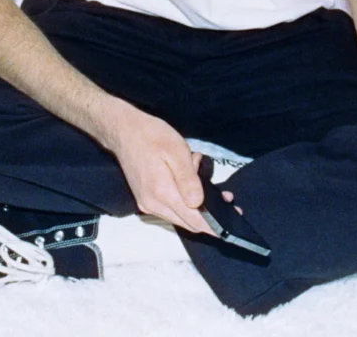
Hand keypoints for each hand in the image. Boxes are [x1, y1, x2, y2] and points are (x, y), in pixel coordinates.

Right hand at [104, 101, 216, 234]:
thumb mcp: (176, 151)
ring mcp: (147, 204)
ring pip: (180, 215)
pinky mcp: (145, 200)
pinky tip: (187, 177)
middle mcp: (153, 206)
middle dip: (209, 214)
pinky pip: (171, 208)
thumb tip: (199, 204)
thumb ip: (188, 179)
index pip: (193, 220)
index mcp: (162, 194)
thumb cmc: (152, 136)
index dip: (214, 225)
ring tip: (200, 171)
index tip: (232, 222)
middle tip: (226, 195)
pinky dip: (184, 199)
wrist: (124, 131)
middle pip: (187, 222)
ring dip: (196, 204)